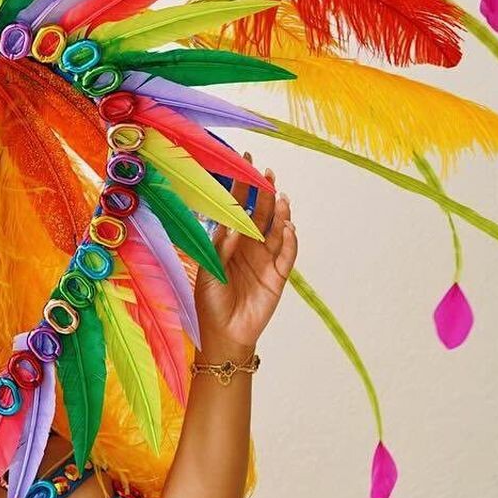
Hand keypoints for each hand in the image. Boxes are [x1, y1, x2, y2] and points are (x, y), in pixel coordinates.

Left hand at [194, 152, 297, 356]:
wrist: (223, 335)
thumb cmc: (209, 303)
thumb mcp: (208, 273)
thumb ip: (220, 249)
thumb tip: (232, 225)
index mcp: (229, 243)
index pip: (237, 209)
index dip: (242, 187)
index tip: (245, 163)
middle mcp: (249, 247)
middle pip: (260, 214)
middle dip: (264, 194)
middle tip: (266, 174)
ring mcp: (265, 260)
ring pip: (276, 230)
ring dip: (279, 213)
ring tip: (280, 198)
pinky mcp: (278, 276)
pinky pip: (287, 255)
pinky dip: (289, 240)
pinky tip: (288, 226)